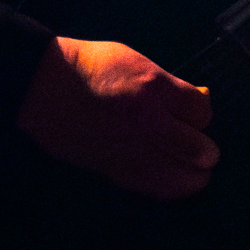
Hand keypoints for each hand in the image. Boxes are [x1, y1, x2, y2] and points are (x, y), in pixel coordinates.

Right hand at [15, 36, 217, 199]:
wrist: (43, 87)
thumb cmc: (90, 67)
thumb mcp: (133, 60)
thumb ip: (166, 85)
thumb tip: (195, 103)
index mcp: (152, 87)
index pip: (201, 111)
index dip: (202, 113)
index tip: (194, 112)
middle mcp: (147, 122)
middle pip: (199, 149)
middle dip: (205, 148)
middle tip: (202, 146)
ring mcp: (132, 150)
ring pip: (183, 178)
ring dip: (194, 173)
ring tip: (193, 167)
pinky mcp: (116, 171)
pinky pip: (157, 189)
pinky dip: (171, 186)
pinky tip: (172, 178)